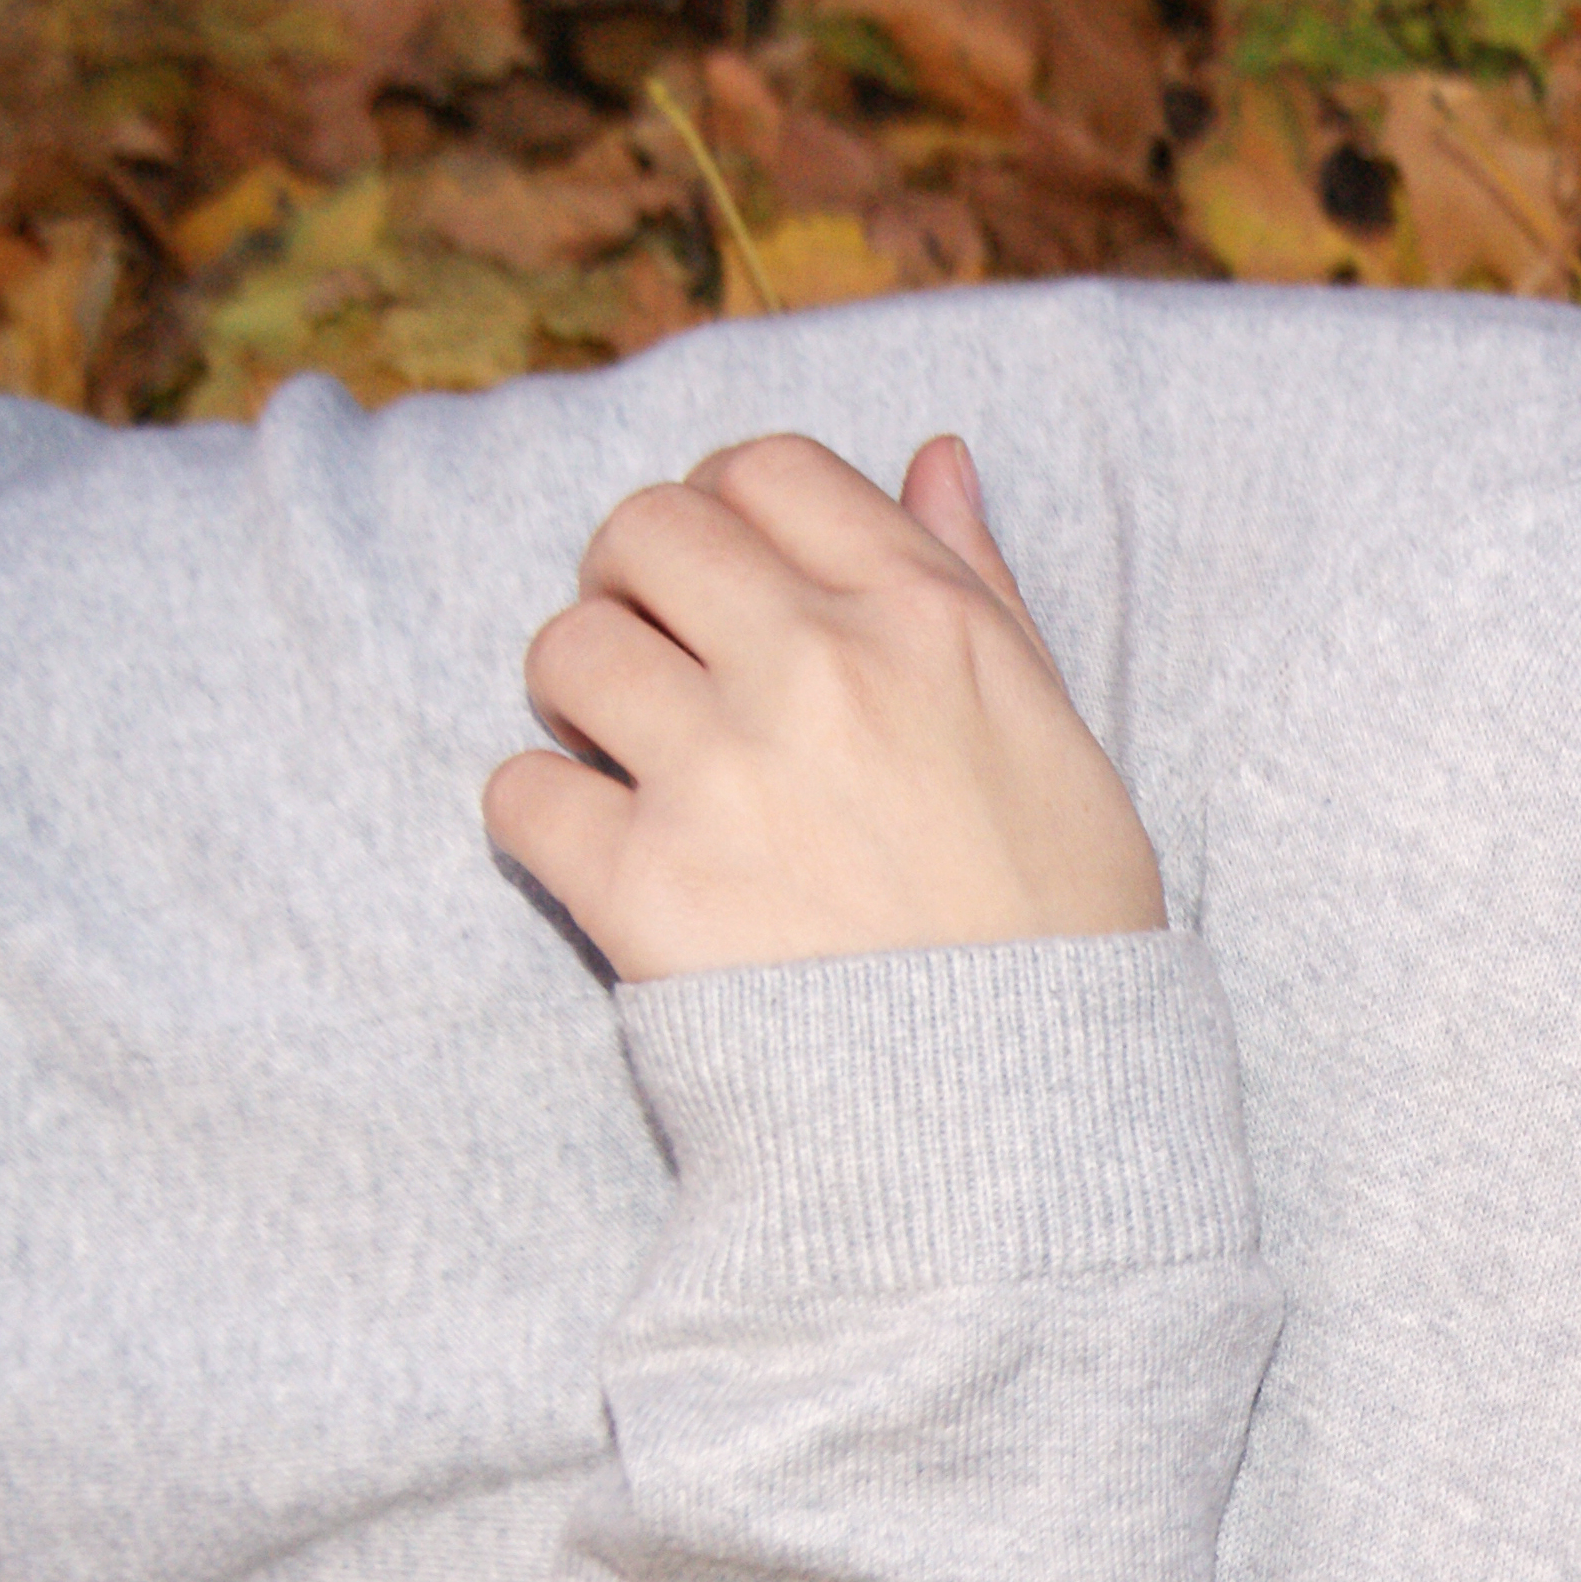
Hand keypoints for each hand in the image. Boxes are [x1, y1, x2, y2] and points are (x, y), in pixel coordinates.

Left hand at [483, 432, 1166, 981]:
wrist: (1025, 1125)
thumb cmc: (1061, 935)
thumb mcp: (1058, 738)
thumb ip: (982, 587)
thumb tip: (935, 456)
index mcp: (926, 621)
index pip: (766, 470)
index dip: (725, 510)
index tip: (725, 581)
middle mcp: (819, 671)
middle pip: (643, 531)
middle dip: (631, 585)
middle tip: (656, 662)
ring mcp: (725, 775)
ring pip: (567, 649)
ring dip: (577, 698)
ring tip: (624, 762)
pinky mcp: (645, 888)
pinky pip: (519, 794)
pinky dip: (542, 820)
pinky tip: (602, 858)